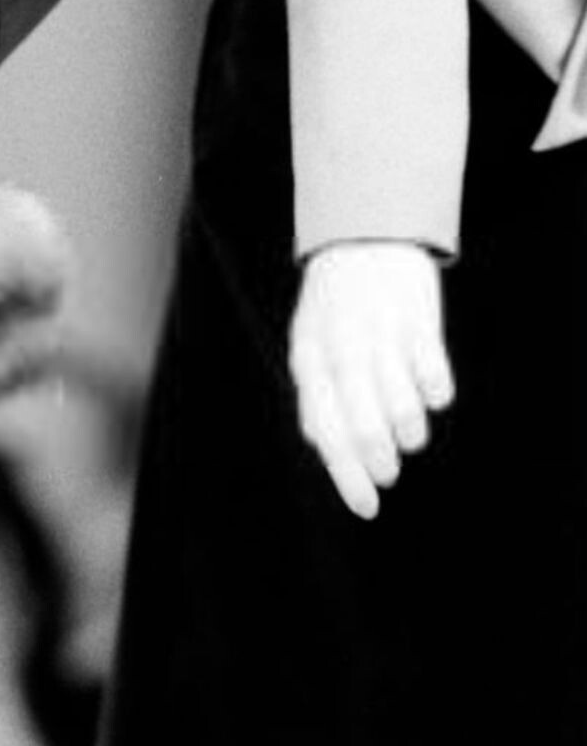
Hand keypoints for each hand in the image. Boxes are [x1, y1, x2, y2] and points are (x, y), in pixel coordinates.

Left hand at [289, 239, 451, 520]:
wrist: (363, 237)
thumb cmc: (336, 308)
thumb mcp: (310, 346)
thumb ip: (316, 395)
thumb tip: (322, 448)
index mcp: (309, 359)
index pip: (325, 430)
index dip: (347, 475)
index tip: (368, 508)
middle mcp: (342, 348)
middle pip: (364, 426)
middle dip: (380, 461)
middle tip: (390, 471)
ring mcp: (380, 333)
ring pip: (402, 407)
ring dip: (410, 432)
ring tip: (410, 435)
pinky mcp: (418, 318)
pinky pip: (433, 374)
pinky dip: (436, 394)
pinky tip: (434, 395)